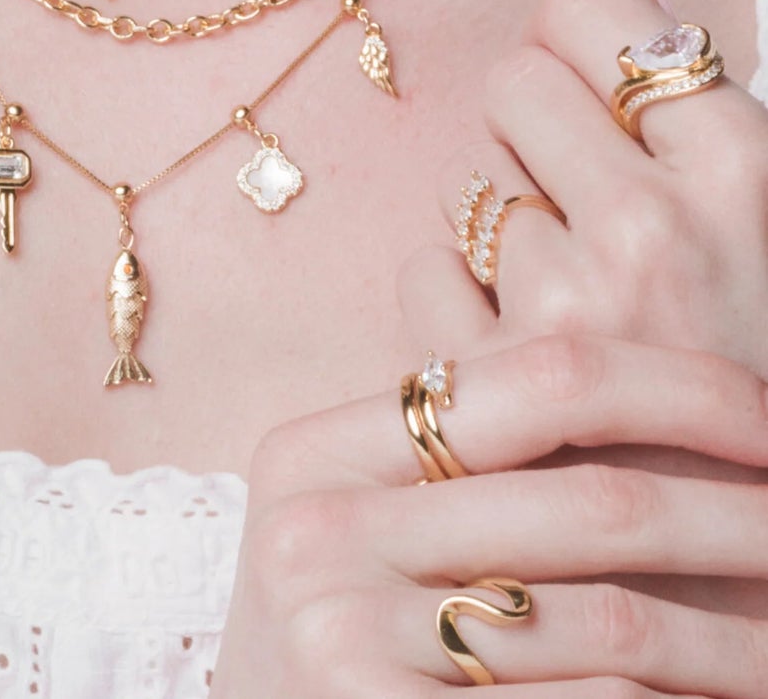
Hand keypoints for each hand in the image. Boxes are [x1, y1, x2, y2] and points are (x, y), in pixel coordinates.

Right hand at [211, 334, 767, 694]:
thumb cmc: (351, 654)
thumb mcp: (371, 537)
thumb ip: (466, 465)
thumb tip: (674, 394)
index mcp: (316, 452)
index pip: (542, 375)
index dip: (680, 389)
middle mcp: (319, 536)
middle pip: (593, 503)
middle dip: (739, 517)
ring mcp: (344, 644)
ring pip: (615, 623)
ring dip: (735, 635)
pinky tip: (720, 697)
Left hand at [406, 0, 767, 378]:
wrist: (762, 584)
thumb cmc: (763, 385)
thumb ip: (708, 108)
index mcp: (745, 175)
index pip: (590, 5)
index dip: (586, 43)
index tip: (608, 96)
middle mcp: (653, 228)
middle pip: (513, 81)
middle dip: (540, 135)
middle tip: (594, 214)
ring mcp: (567, 310)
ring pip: (471, 186)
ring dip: (509, 235)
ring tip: (588, 312)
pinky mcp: (492, 387)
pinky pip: (425, 273)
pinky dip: (460, 311)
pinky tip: (530, 365)